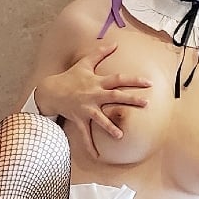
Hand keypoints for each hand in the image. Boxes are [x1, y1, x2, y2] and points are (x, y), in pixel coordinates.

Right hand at [39, 43, 150, 157]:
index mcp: (97, 82)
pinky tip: (97, 156)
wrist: (50, 90)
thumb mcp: (84, 63)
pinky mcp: (79, 119)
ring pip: (100, 118)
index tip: (149, 83)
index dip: (134, 80)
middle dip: (130, 100)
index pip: (119, 79)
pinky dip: (90, 146)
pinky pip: (85, 135)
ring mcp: (86, 108)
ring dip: (110, 127)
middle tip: (146, 103)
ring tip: (120, 135)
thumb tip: (114, 43)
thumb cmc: (70, 77)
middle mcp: (94, 95)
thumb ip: (100, 53)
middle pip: (115, 97)